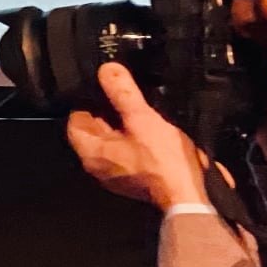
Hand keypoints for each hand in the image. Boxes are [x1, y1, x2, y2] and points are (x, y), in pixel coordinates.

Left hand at [65, 62, 209, 209]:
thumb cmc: (164, 163)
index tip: (100, 88)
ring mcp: (119, 173)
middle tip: (123, 95)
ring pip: (115, 140)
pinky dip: (139, 139)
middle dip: (107, 111)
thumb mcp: (142, 119)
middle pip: (95, 130)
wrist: (192, 196)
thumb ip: (122, 93)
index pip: (75, 121)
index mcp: (92, 153)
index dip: (86, 102)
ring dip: (126, 124)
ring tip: (140, 109)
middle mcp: (100, 165)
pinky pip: (131, 152)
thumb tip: (108, 70)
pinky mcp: (139, 177)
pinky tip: (154, 128)